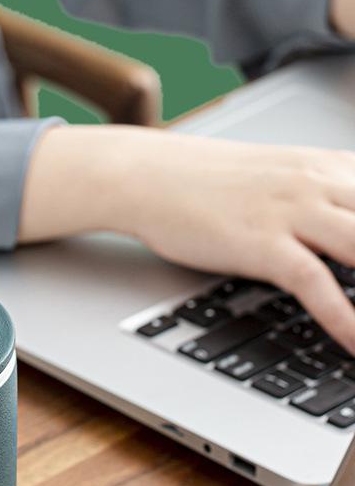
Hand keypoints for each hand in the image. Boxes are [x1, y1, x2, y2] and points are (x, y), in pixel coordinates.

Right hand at [20, 125, 354, 351]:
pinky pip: (317, 283)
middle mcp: (322, 184)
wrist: (150, 175)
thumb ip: (324, 197)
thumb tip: (347, 234)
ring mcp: (293, 212)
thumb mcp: (277, 178)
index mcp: (331, 168)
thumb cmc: (206, 182)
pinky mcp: (262, 242)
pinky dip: (345, 318)